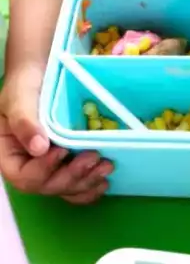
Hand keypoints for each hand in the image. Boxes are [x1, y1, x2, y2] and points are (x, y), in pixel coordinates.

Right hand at [0, 66, 109, 203]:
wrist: (43, 74)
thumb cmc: (26, 83)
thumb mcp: (20, 97)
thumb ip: (25, 120)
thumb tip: (39, 148)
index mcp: (9, 153)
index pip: (22, 176)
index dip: (43, 170)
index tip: (62, 151)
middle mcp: (28, 165)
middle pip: (46, 186)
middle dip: (71, 177)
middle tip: (94, 157)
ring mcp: (49, 167)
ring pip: (65, 189)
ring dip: (87, 183)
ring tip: (106, 166)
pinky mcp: (67, 164)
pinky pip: (77, 186)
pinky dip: (91, 187)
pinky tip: (104, 180)